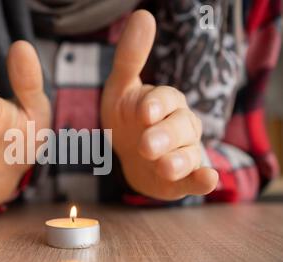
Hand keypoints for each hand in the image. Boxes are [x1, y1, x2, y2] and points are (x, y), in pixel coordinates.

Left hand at [101, 10, 217, 199]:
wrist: (126, 155)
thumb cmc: (126, 119)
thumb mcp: (121, 89)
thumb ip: (130, 58)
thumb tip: (143, 15)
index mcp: (165, 102)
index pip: (166, 99)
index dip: (156, 104)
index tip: (143, 112)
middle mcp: (180, 125)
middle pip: (180, 126)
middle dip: (164, 135)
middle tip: (145, 144)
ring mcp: (184, 152)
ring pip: (190, 153)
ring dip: (179, 160)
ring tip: (163, 166)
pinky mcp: (184, 178)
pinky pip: (197, 178)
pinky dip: (203, 180)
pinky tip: (208, 179)